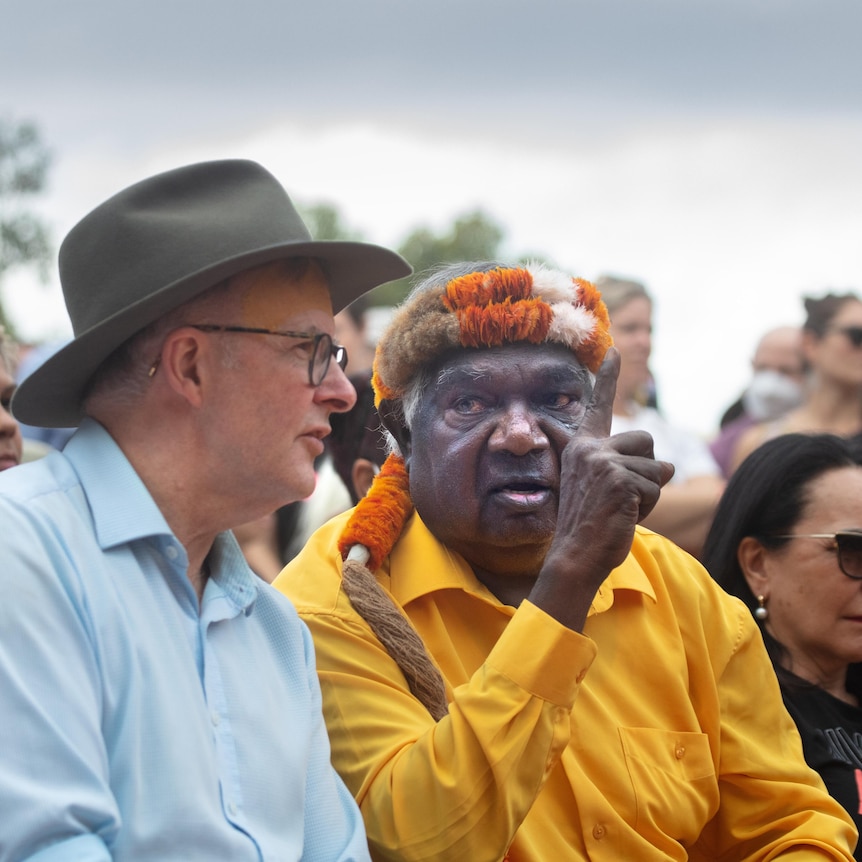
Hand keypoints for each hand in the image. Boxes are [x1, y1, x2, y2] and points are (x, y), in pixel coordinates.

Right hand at [530, 348, 673, 630]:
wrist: (576, 554)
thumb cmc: (591, 524)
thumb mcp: (606, 488)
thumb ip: (630, 467)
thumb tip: (669, 465)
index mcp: (582, 446)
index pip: (599, 405)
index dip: (608, 377)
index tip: (615, 351)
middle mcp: (589, 447)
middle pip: (646, 441)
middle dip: (647, 470)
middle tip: (622, 497)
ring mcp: (602, 461)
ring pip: (656, 468)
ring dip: (649, 494)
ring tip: (621, 509)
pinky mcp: (618, 478)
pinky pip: (655, 487)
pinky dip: (648, 506)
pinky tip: (624, 515)